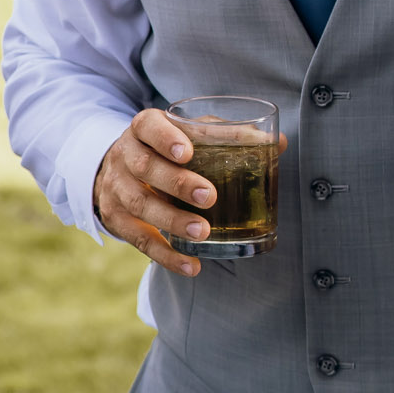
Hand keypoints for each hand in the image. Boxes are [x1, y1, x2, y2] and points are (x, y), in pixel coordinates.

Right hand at [94, 109, 217, 275]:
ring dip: (172, 220)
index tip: (187, 153)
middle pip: (144, 167)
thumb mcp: (188, 134)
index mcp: (143, 129)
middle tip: (209, 197)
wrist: (117, 171)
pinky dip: (166, 255)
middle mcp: (124, 156)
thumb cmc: (165, 150)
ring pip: (139, 204)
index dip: (165, 138)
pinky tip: (191, 265)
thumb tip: (278, 143)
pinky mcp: (116, 219)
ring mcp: (116, 188)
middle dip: (177, 183)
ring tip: (204, 232)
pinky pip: (139, 240)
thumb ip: (228, 136)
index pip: (148, 127)